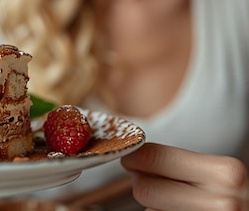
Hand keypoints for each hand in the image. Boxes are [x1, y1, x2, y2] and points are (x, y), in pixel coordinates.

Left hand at [121, 143, 247, 210]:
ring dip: (150, 202)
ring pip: (149, 208)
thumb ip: (178, 162)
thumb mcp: (220, 172)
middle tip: (144, 177)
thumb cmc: (234, 192)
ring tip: (170, 197)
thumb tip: (133, 157)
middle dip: (139, 181)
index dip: (133, 157)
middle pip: (145, 188)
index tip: (128, 156)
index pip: (154, 158)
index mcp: (224, 173)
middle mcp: (221, 202)